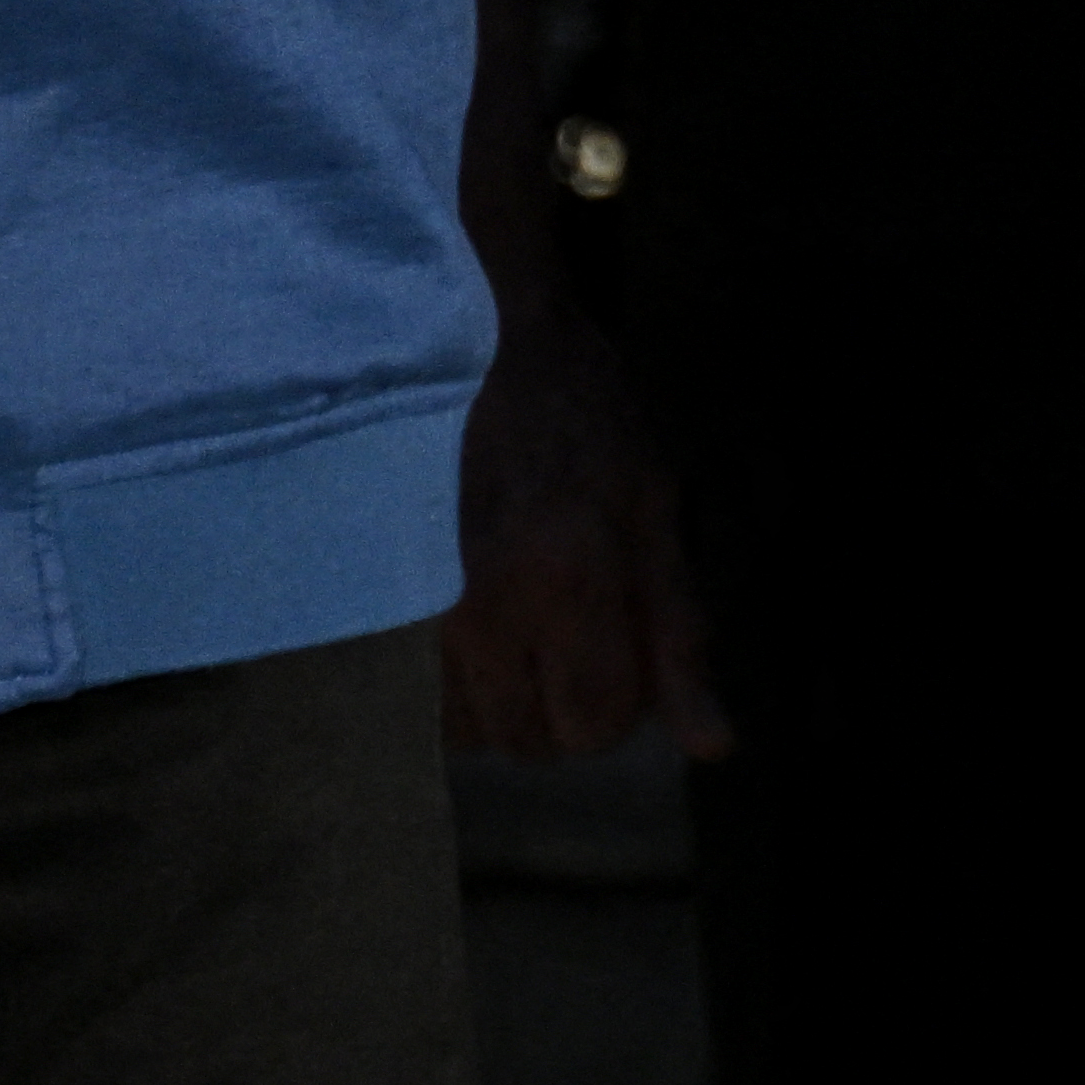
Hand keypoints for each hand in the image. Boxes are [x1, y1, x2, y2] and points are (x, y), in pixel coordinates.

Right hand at [442, 264, 721, 763]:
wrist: (468, 338)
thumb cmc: (579, 411)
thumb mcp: (655, 504)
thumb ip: (679, 631)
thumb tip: (710, 746)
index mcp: (568, 579)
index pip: (596, 721)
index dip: (618, 701)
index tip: (618, 651)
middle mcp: (484, 607)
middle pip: (529, 739)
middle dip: (560, 707)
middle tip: (570, 634)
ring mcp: (417, 606)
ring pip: (468, 727)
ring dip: (502, 699)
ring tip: (519, 622)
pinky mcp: (374, 598)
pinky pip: (419, 696)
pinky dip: (451, 682)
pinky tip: (472, 620)